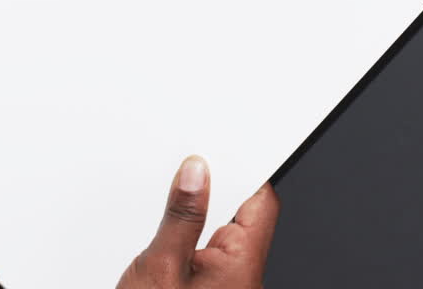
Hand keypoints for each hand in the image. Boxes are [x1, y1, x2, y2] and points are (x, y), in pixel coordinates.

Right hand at [118, 156, 279, 288]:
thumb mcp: (162, 264)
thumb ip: (181, 218)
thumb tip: (195, 174)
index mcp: (242, 264)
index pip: (260, 202)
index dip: (243, 170)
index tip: (220, 149)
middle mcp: (242, 276)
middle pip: (240, 217)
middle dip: (213, 191)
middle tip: (186, 168)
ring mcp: (226, 285)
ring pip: (220, 237)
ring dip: (198, 217)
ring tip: (170, 200)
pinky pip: (206, 255)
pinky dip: (190, 238)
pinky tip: (167, 233)